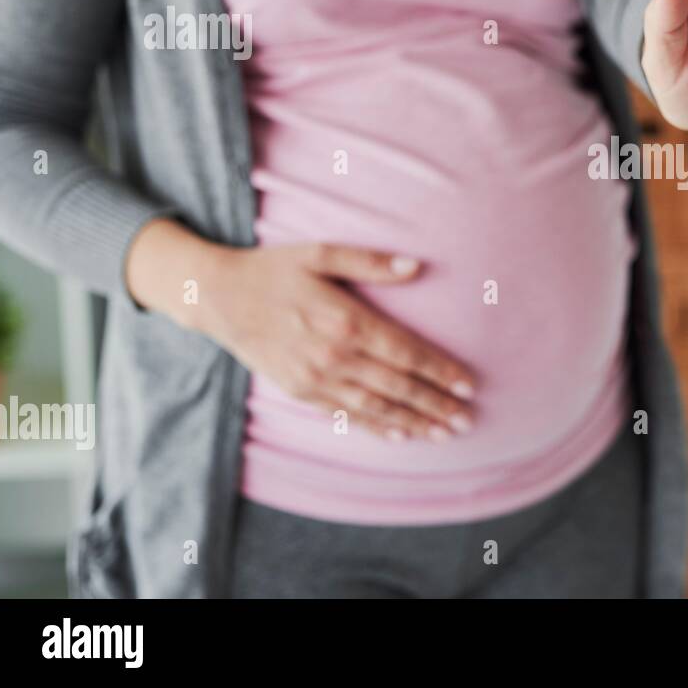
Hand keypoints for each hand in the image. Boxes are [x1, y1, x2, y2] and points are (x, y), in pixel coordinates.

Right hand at [126, 220, 475, 439]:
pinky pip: (345, 415)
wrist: (217, 297)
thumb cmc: (274, 269)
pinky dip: (376, 427)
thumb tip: (416, 266)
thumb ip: (370, 262)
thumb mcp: (321, 253)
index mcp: (346, 320)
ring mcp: (315, 378)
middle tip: (468, 420)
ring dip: (413, 421)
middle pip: (397, 386)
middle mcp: (334, 355)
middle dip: (436, 404)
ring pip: (375, 407)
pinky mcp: (300, 391)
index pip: (406, 353)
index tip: (470, 385)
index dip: (441, 371)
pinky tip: (400, 435)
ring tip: (444, 434)